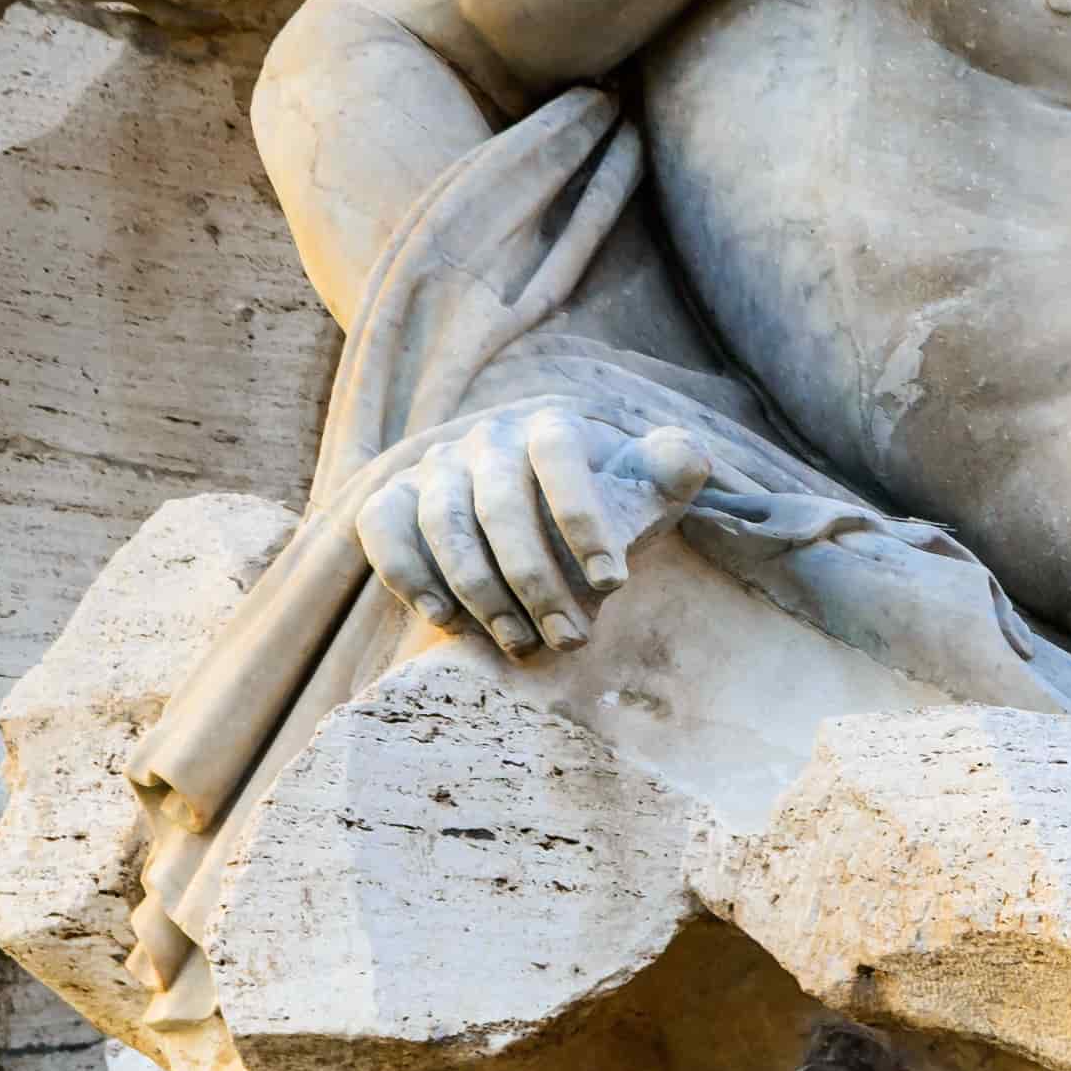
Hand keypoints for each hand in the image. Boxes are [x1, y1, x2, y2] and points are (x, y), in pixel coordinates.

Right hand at [354, 405, 722, 657]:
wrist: (540, 503)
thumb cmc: (605, 499)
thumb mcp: (645, 486)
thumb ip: (672, 470)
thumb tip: (688, 459)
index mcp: (550, 426)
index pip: (558, 454)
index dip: (582, 516)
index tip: (615, 582)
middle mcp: (485, 439)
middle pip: (499, 504)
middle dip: (536, 580)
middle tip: (571, 639)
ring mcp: (434, 468)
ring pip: (444, 524)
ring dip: (482, 593)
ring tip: (523, 644)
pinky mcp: (392, 499)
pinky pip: (382, 530)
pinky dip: (409, 575)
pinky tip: (447, 620)